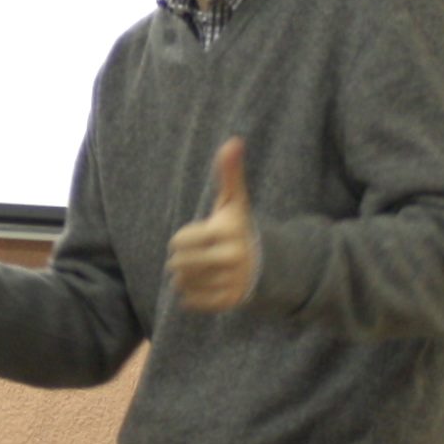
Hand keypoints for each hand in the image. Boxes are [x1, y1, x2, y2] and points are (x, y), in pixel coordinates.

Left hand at [166, 138, 258, 311]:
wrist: (265, 265)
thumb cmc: (238, 228)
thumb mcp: (234, 201)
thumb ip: (229, 173)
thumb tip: (233, 141)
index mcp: (228, 233)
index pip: (180, 241)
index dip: (183, 238)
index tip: (198, 236)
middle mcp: (232, 259)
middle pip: (178, 264)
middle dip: (182, 259)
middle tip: (196, 256)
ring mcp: (232, 283)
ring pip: (182, 283)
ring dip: (184, 277)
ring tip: (199, 270)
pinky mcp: (228, 302)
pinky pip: (190, 302)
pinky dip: (190, 295)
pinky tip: (203, 285)